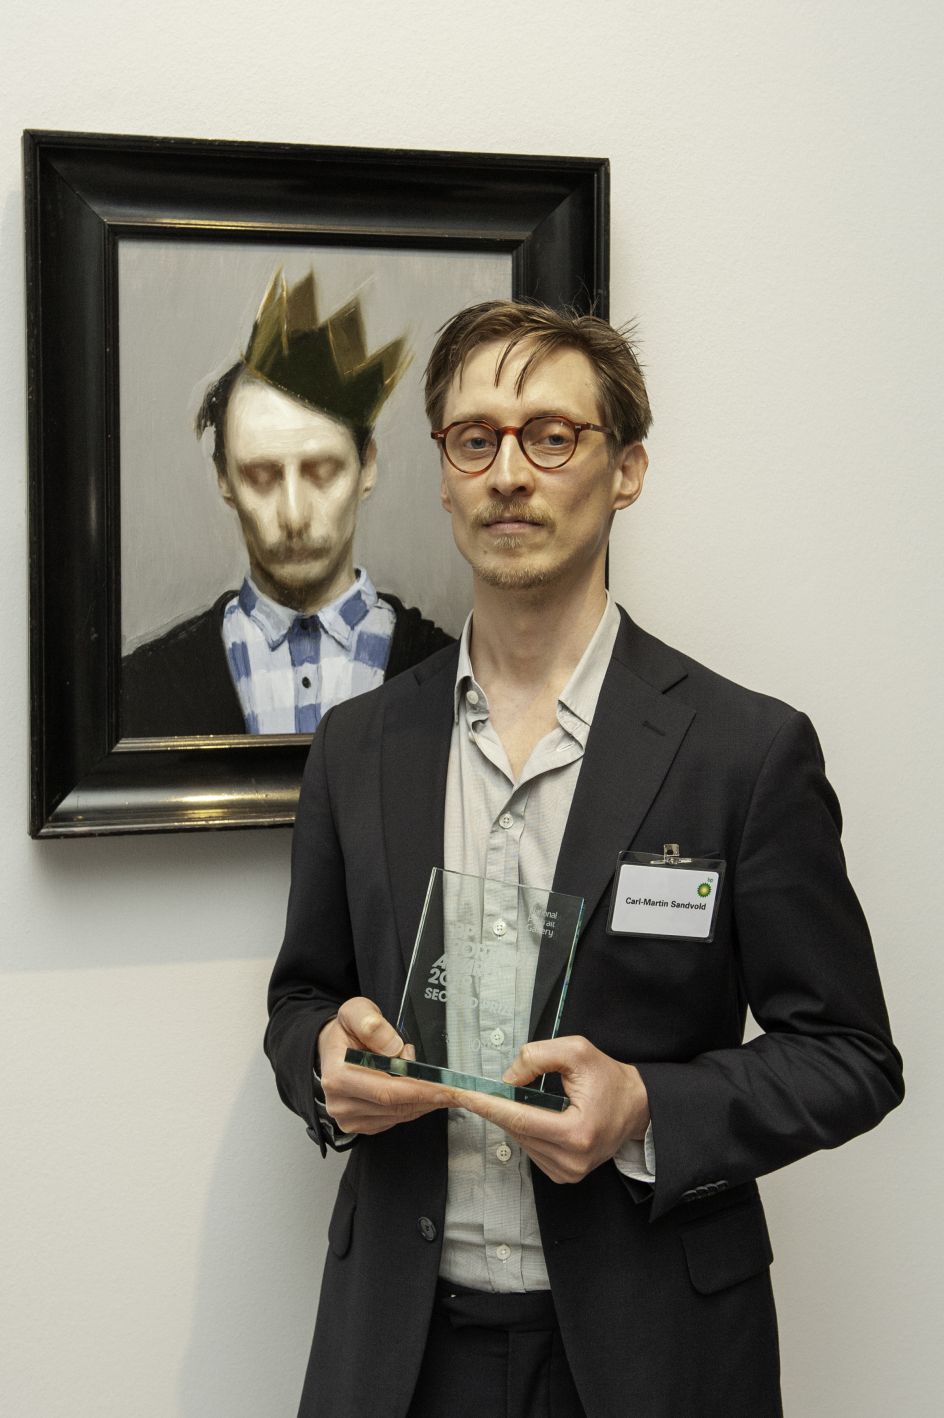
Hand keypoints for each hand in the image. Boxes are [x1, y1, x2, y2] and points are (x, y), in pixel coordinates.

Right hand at [318, 997, 453, 1135]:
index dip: (422, 1090)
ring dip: (425, 1102)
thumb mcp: (356, 1012)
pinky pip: (394, 1120)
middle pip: (397, 1106)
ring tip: (443, 1086)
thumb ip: (372, 1024)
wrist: (334, 1047)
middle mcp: (340, 1102)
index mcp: (338, 1075)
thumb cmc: (347, 1030)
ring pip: (399, 1115)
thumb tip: (394, 1048)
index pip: (388, 1090)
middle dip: (432, 1097)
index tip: (449, 1088)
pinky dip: (414, 1107)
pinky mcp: (359, 1125)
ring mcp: (348, 1118)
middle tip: (461, 1090)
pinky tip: (423, 1093)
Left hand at [455, 1035, 649, 1183]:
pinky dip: (526, 1130)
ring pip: (521, 1141)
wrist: (636, 1106)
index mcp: (578, 1132)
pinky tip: (538, 1116)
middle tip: (479, 1089)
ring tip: (527, 1098)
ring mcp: (569, 1172)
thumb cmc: (609, 1079)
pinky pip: (531, 1150)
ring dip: (514, 1118)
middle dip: (498, 1107)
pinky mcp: (565, 1175)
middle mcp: (572, 1159)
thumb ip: (538, 1057)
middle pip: (517, 1130)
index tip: (463, 1095)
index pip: (520, 1119)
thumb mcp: (577, 1051)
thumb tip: (507, 1078)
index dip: (488, 1105)